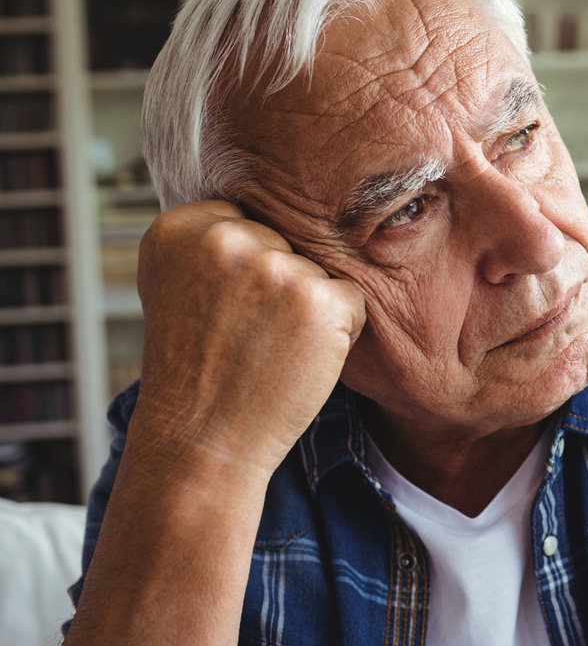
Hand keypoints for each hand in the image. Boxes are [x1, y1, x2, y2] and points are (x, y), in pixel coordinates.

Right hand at [132, 200, 365, 480]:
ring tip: (267, 349)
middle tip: (244, 336)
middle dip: (278, 287)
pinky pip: (351, 298)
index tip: (221, 311)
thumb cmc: (196, 369)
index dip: (245, 271)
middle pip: (286, 244)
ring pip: (320, 271)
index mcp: (179, 227)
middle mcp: (223, 238)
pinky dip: (338, 332)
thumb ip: (210, 241)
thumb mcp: (177, 287)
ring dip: (308, 309)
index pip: (245, 221)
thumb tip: (273, 204)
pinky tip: (297, 358)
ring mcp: (273, 266)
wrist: (200, 440)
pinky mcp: (319, 298)